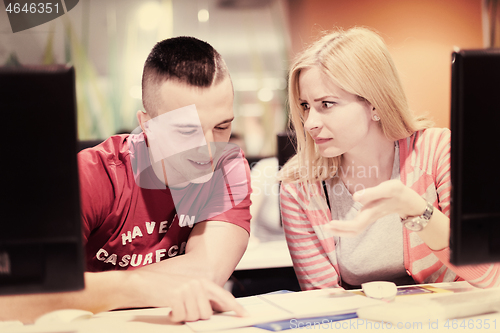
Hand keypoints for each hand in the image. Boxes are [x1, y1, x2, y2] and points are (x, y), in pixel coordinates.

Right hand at [128, 267, 247, 322]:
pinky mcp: (176, 296)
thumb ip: (201, 297)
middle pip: (207, 313)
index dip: (235, 306)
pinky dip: (174, 317)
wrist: (142, 283)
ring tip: (175, 309)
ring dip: (184, 317)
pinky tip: (169, 311)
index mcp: (202, 282)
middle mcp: (197, 284)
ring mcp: (187, 289)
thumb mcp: (186, 288)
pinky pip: (181, 316)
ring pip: (195, 316)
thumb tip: (213, 310)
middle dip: (196, 317)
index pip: (224, 295)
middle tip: (184, 311)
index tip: (244, 314)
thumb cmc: (163, 288)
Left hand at [324, 179, 425, 236]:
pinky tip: (338, 224)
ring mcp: (370, 218)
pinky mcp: (370, 215)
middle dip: (339, 231)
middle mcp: (370, 217)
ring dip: (341, 230)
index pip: (356, 224)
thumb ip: (372, 193)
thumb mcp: (388, 188)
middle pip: (354, 230)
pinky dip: (346, 227)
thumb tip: (355, 197)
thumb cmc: (398, 192)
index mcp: (373, 212)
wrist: (409, 201)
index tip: (330, 223)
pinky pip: (357, 225)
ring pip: (355, 230)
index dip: (343, 226)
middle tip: (324, 227)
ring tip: (328, 227)